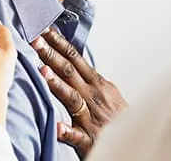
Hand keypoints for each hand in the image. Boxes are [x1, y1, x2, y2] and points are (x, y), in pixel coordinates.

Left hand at [31, 28, 126, 157]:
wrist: (135, 141)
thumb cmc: (117, 118)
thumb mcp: (106, 92)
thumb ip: (88, 78)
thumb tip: (71, 60)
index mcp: (97, 84)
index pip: (75, 59)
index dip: (59, 43)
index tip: (43, 30)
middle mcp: (94, 97)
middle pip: (69, 72)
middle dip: (51, 54)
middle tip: (35, 39)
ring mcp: (92, 118)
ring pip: (72, 98)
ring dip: (57, 84)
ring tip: (42, 71)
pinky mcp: (91, 140)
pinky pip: (78, 136)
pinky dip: (68, 132)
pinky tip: (58, 127)